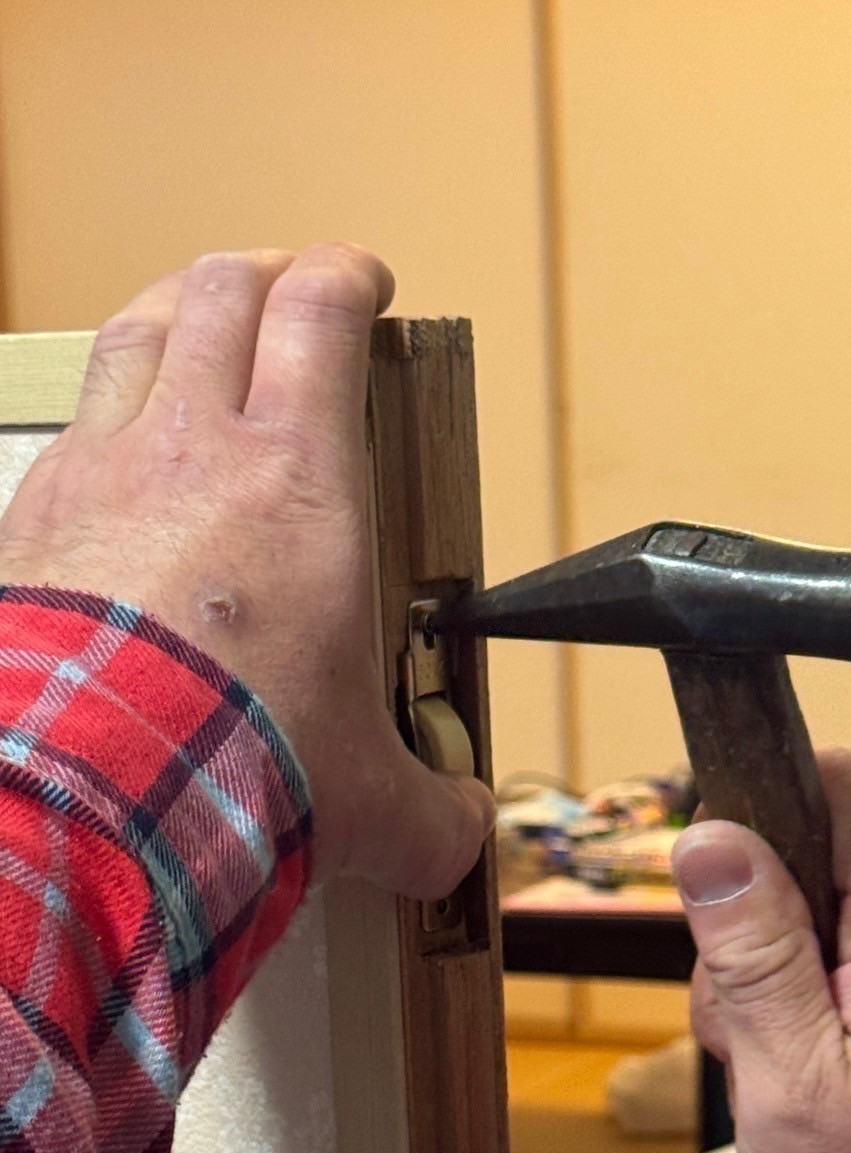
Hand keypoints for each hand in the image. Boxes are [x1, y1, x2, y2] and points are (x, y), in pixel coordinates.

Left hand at [0, 244, 493, 899]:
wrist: (88, 793)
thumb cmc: (230, 764)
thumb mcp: (365, 798)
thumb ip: (429, 810)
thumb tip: (459, 830)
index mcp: (299, 481)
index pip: (321, 313)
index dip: (347, 277)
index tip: (365, 286)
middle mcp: (193, 448)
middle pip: (220, 290)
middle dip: (261, 275)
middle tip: (286, 293)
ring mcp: (101, 472)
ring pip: (134, 330)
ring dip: (172, 310)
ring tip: (193, 323)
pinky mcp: (32, 519)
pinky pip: (67, 425)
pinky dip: (99, 416)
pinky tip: (110, 454)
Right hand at [673, 754, 850, 1152]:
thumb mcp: (793, 1087)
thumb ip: (752, 957)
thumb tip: (708, 838)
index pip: (833, 790)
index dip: (754, 817)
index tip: (712, 901)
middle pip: (805, 853)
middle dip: (746, 932)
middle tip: (752, 1035)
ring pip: (801, 914)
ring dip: (762, 986)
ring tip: (778, 1076)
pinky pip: (823, 965)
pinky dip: (788, 1014)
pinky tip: (795, 1081)